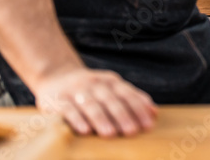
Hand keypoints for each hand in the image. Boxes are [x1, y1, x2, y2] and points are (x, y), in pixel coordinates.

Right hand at [34, 67, 155, 136]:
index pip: (128, 95)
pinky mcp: (57, 100)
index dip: (139, 109)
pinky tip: (85, 130)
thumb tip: (155, 113)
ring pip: (91, 105)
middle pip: (111, 100)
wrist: (55, 76)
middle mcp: (94, 84)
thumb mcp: (112, 88)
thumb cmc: (90, 89)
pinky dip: (77, 120)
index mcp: (111, 81)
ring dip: (101, 119)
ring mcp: (76, 91)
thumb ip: (132, 98)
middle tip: (132, 132)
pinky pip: (68, 110)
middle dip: (123, 116)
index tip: (148, 125)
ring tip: (110, 134)